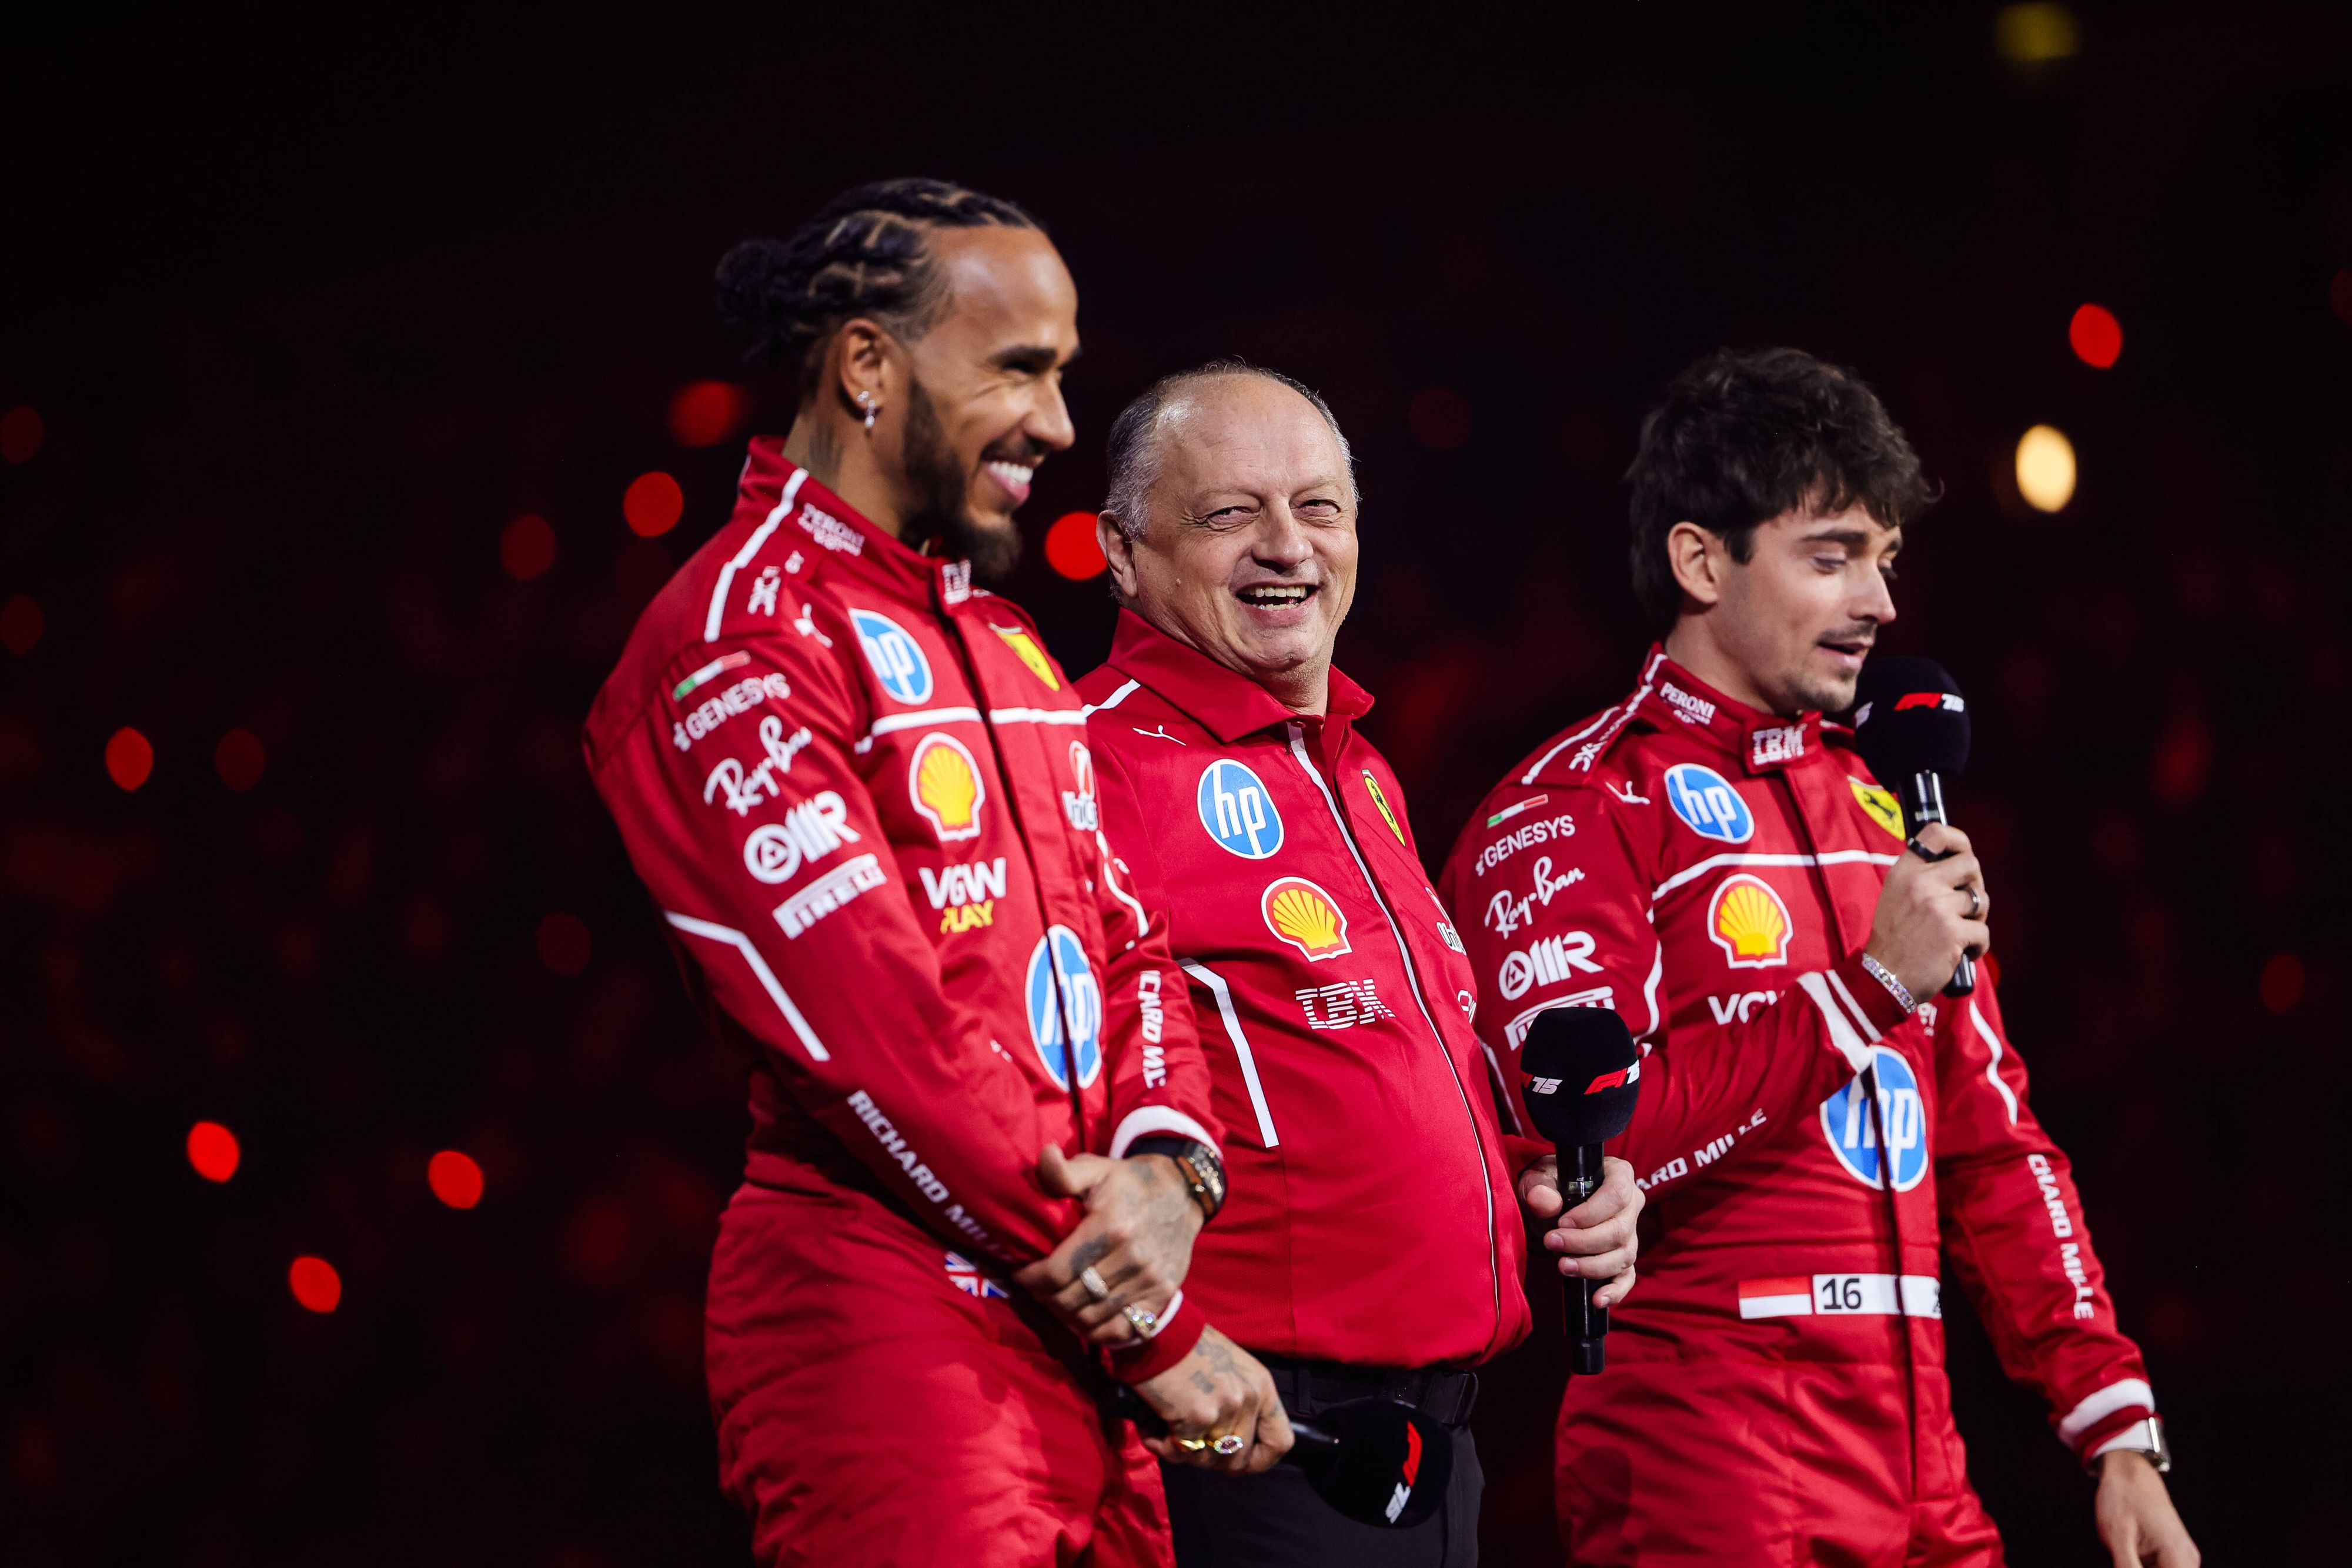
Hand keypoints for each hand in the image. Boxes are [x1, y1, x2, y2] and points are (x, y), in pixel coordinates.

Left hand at [1013, 1146, 1202, 1344]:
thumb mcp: (1098, 1168)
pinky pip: (1122, 1331)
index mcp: (1111, 1226)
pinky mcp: (1162, 1297)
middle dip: (1044, 1298)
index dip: (1031, 1279)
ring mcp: (1150, 1281)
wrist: (1184, 1193)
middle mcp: (1133, 1258)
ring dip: (1065, 1316)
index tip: (1021, 1273)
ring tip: (1055, 1301)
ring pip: (1092, 1319)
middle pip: (1071, 1299)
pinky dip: (1097, 1333)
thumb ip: (1066, 1171)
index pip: (1058, 1271)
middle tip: (1036, 1287)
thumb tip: (1044, 1155)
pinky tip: (1082, 1319)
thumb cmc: (1130, 1182)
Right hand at [1132, 1325, 1292, 1473]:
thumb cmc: (1188, 1344)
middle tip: (1189, 1444)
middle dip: (1211, 1460)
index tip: (1240, 1464)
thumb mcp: (1230, 1368)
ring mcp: (1224, 1411)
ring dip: (1184, 1454)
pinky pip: (1180, 1453)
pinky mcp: (1196, 1419)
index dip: (1261, 1461)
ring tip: (1166, 1433)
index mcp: (1261, 1387)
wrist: (1157, 1327)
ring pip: (1207, 1461)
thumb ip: (1239, 1401)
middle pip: (1237, 1459)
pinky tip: (1152, 1430)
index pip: (1280, 1441)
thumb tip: (1230, 1441)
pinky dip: (1162, 1446)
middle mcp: (1248, 1400)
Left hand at [1517, 1154, 1642, 1307]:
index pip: (1617, 1194)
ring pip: (1623, 1256)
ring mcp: (1630, 1235)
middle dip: (1584, 1242)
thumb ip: (1538, 1187)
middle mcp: (1631, 1205)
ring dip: (1592, 1266)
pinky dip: (1615, 1291)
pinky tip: (1597, 1299)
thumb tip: (1545, 1202)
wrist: (1548, 1205)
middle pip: (1620, 1230)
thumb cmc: (1547, 1185)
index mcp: (1618, 1175)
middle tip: (1551, 1242)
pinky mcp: (1623, 1260)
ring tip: (1562, 1265)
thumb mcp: (1537, 1178)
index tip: (1562, 1222)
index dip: (1592, 1212)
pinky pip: (1627, 1278)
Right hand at [1865, 821, 1989, 999]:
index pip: (1936, 833)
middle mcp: (1921, 884)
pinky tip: (1963, 952)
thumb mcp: (1894, 897)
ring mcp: (1938, 907)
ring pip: (1980, 899)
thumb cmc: (1892, 941)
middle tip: (1965, 903)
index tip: (1961, 853)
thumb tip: (1955, 866)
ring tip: (1961, 931)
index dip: (1958, 840)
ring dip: (1977, 917)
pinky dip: (1978, 946)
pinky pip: (1983, 931)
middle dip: (1975, 883)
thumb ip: (1919, 879)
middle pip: (1970, 863)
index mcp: (1904, 873)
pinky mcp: (1953, 932)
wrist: (1883, 977)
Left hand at [2094, 1450, 2197, 1565]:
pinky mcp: (2170, 1555)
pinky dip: (2138, 1567)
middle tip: (2123, 1559)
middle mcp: (2186, 1560)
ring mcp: (2180, 1557)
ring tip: (2124, 1554)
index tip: (2126, 1565)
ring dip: (2135, 1567)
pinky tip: (2126, 1558)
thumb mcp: (2119, 1537)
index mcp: (2179, 1557)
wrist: (2128, 1471)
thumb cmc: (2123, 1497)